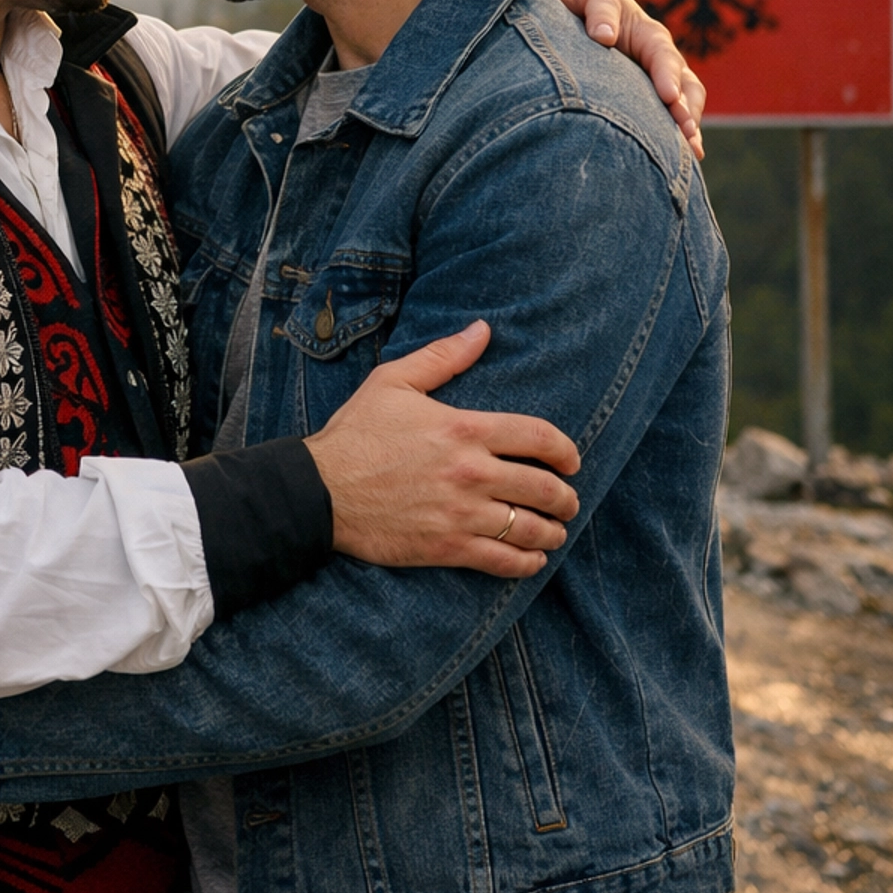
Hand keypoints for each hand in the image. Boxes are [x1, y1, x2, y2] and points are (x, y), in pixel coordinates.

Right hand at [303, 320, 579, 578]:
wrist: (321, 491)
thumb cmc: (357, 433)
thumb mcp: (394, 381)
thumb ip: (443, 356)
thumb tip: (482, 330)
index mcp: (463, 428)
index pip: (537, 437)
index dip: (564, 450)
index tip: (571, 460)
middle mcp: (470, 472)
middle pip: (543, 488)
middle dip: (565, 497)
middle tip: (568, 501)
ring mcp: (461, 513)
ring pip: (529, 528)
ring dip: (552, 531)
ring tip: (556, 531)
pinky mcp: (448, 546)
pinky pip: (503, 560)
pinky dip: (527, 562)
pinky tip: (533, 558)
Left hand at [559, 0, 704, 158]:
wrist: (588, 22)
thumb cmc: (590, 10)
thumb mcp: (593, 0)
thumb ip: (599, 12)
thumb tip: (603, 35)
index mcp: (650, 35)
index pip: (663, 55)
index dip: (667, 75)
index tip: (668, 96)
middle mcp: (664, 60)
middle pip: (685, 84)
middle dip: (686, 107)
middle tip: (685, 129)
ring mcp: (664, 82)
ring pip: (687, 104)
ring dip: (690, 126)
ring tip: (691, 150)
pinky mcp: (657, 101)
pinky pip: (676, 120)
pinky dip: (683, 138)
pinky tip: (687, 159)